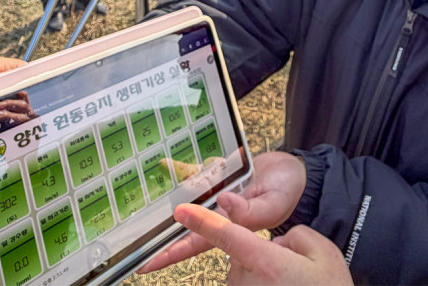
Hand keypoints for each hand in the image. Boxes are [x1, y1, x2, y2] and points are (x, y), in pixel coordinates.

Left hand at [138, 151, 306, 271]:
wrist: (297, 170)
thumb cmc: (288, 191)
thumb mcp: (273, 203)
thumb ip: (249, 209)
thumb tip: (224, 203)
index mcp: (230, 227)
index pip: (193, 244)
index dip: (169, 254)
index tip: (145, 263)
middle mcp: (218, 211)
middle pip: (183, 223)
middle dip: (159, 230)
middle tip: (130, 236)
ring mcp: (217, 192)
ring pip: (185, 196)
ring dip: (167, 196)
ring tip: (139, 199)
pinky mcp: (220, 173)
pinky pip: (195, 171)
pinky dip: (182, 168)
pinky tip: (166, 164)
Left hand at [172, 204, 352, 285]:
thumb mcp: (324, 253)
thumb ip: (295, 235)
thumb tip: (276, 242)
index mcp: (266, 263)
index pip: (226, 236)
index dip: (202, 221)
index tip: (181, 211)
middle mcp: (248, 282)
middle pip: (243, 252)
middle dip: (261, 251)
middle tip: (294, 268)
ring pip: (246, 270)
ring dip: (262, 272)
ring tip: (292, 284)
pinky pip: (249, 284)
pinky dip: (262, 284)